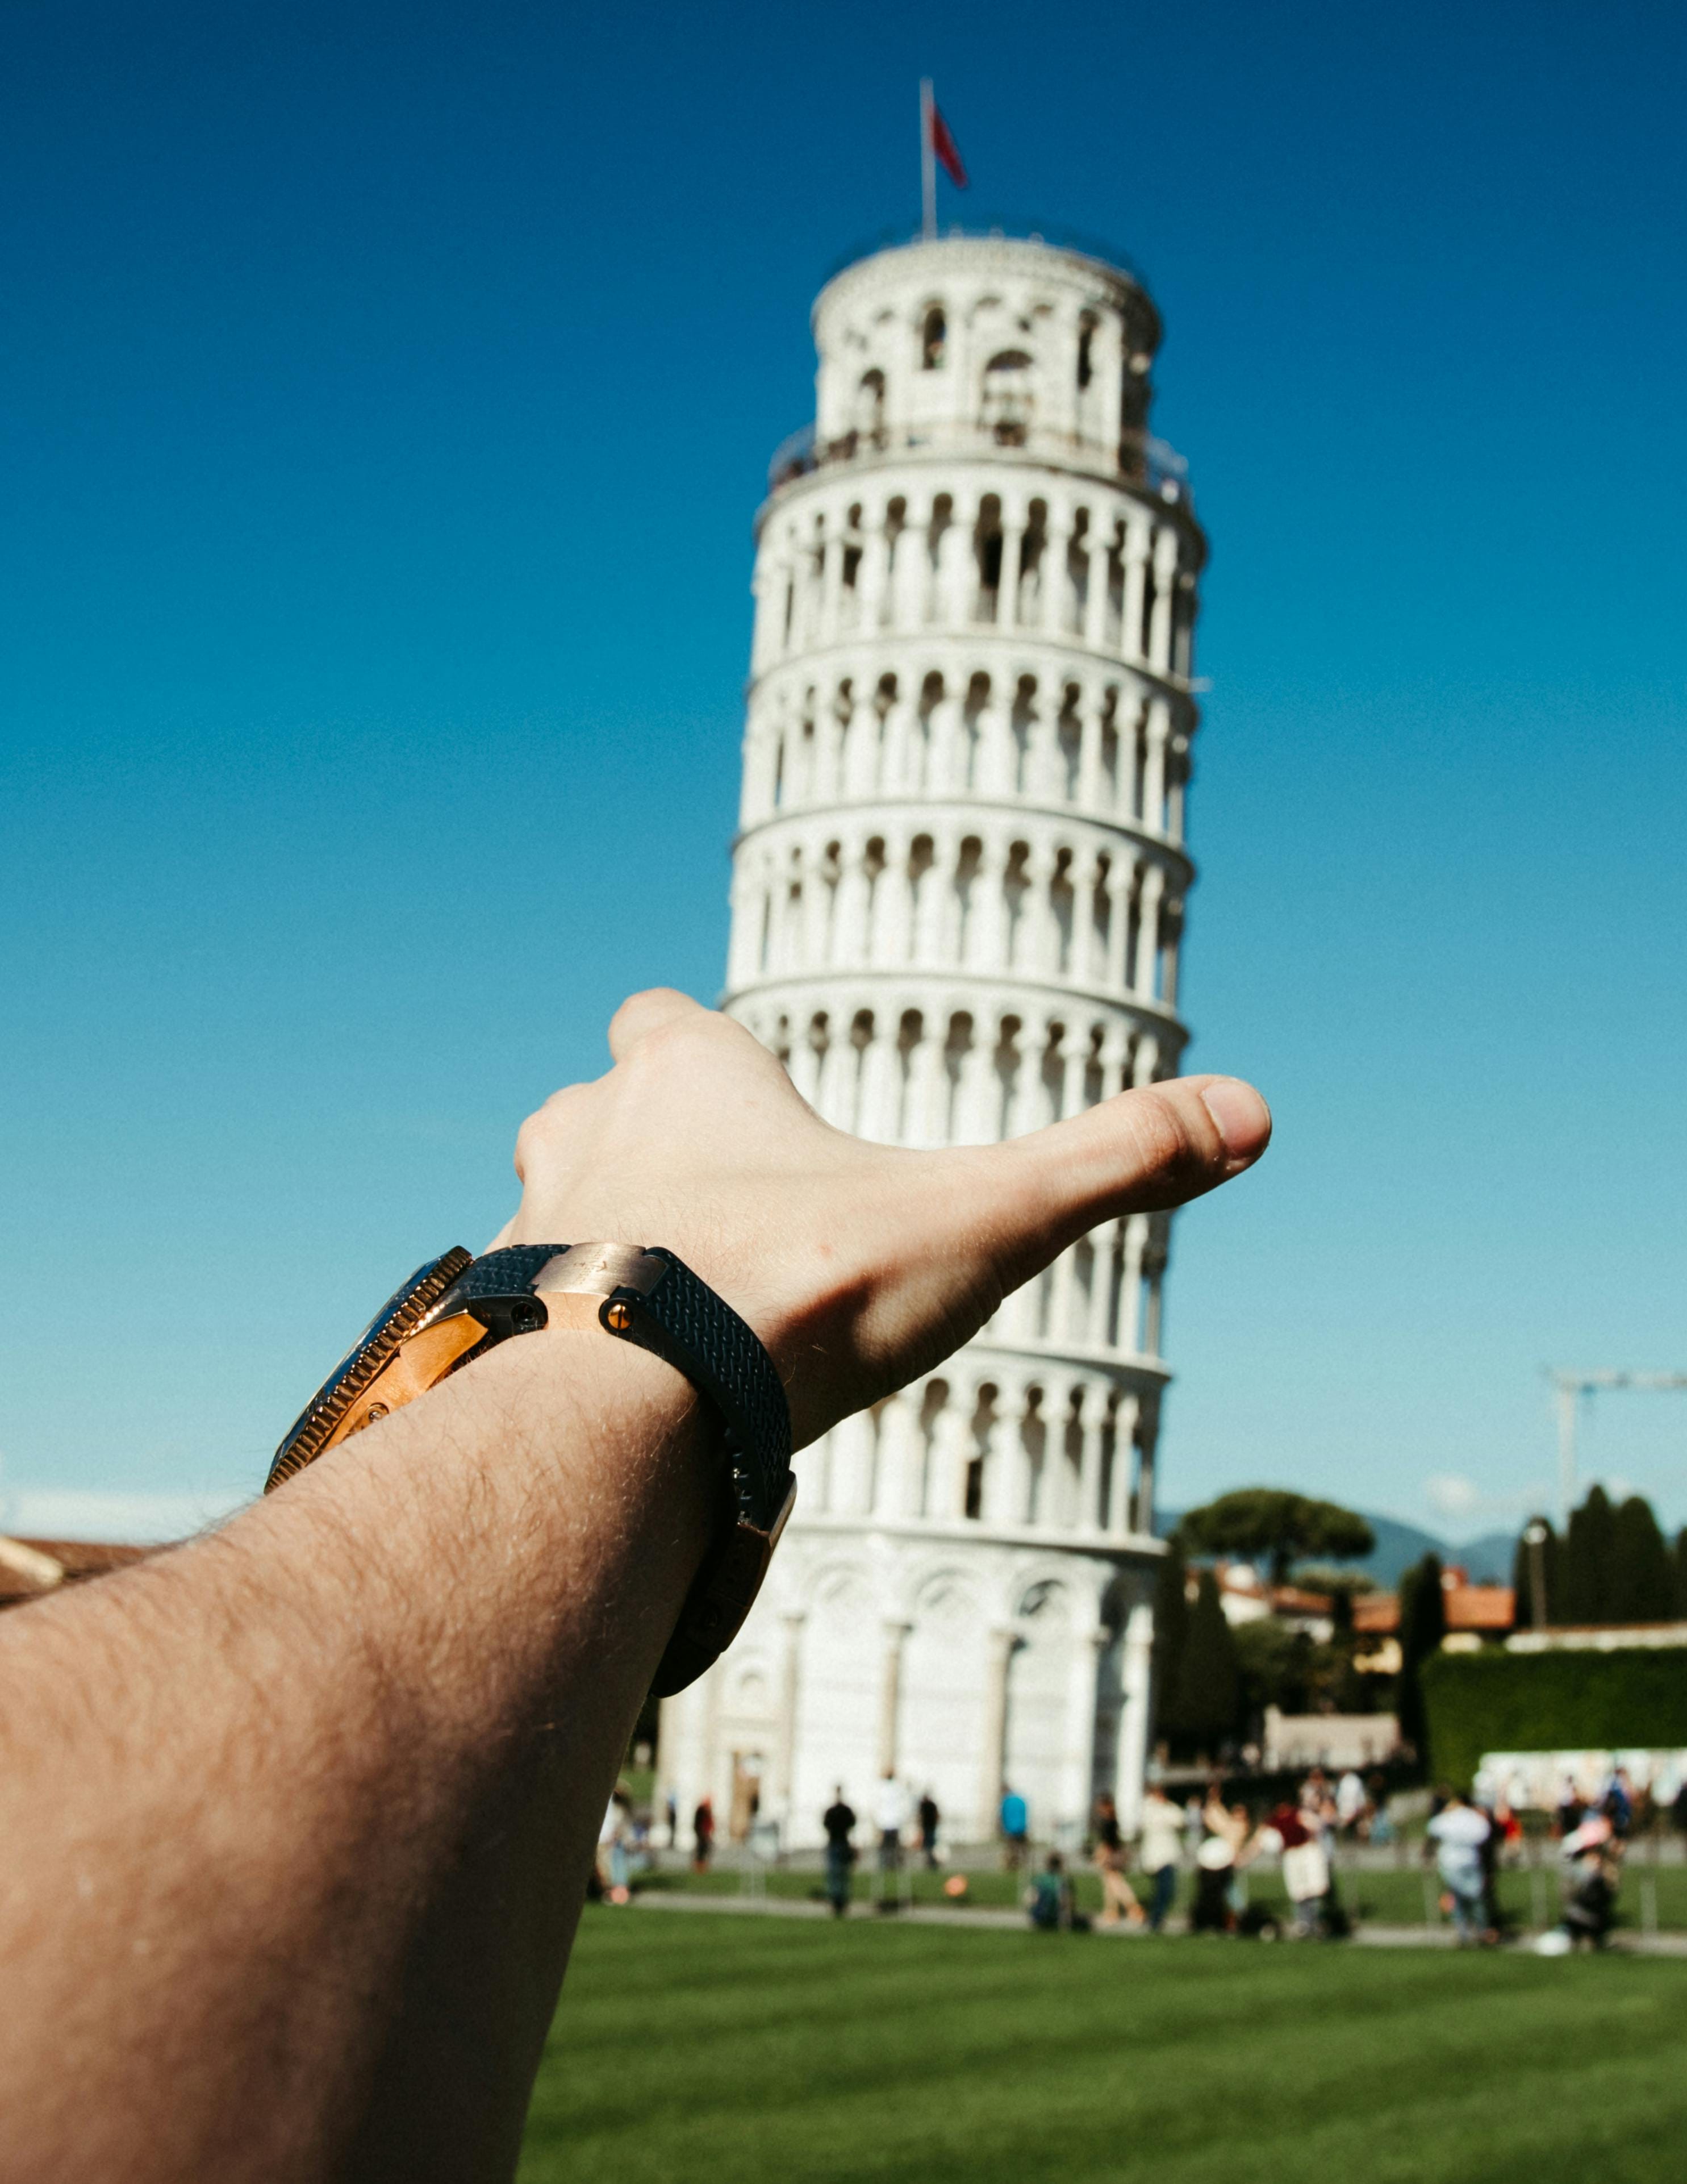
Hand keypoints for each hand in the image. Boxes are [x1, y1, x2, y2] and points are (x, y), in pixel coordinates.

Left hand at [498, 989, 1269, 1448]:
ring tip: (665, 1317)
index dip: (697, 1049)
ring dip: (593, 1244)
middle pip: (591, 1107)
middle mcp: (587, 1131)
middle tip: (716, 1221)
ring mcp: (522, 1226)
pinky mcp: (488, 1328)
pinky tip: (610, 1401)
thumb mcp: (987, 1219)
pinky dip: (556, 1343)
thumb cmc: (803, 1290)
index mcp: (688, 1078)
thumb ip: (1114, 1163)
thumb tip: (1256, 1112)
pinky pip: (512, 1317)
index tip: (741, 1096)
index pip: (660, 1018)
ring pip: (540, 1208)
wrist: (632, 1407)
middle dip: (644, 1151)